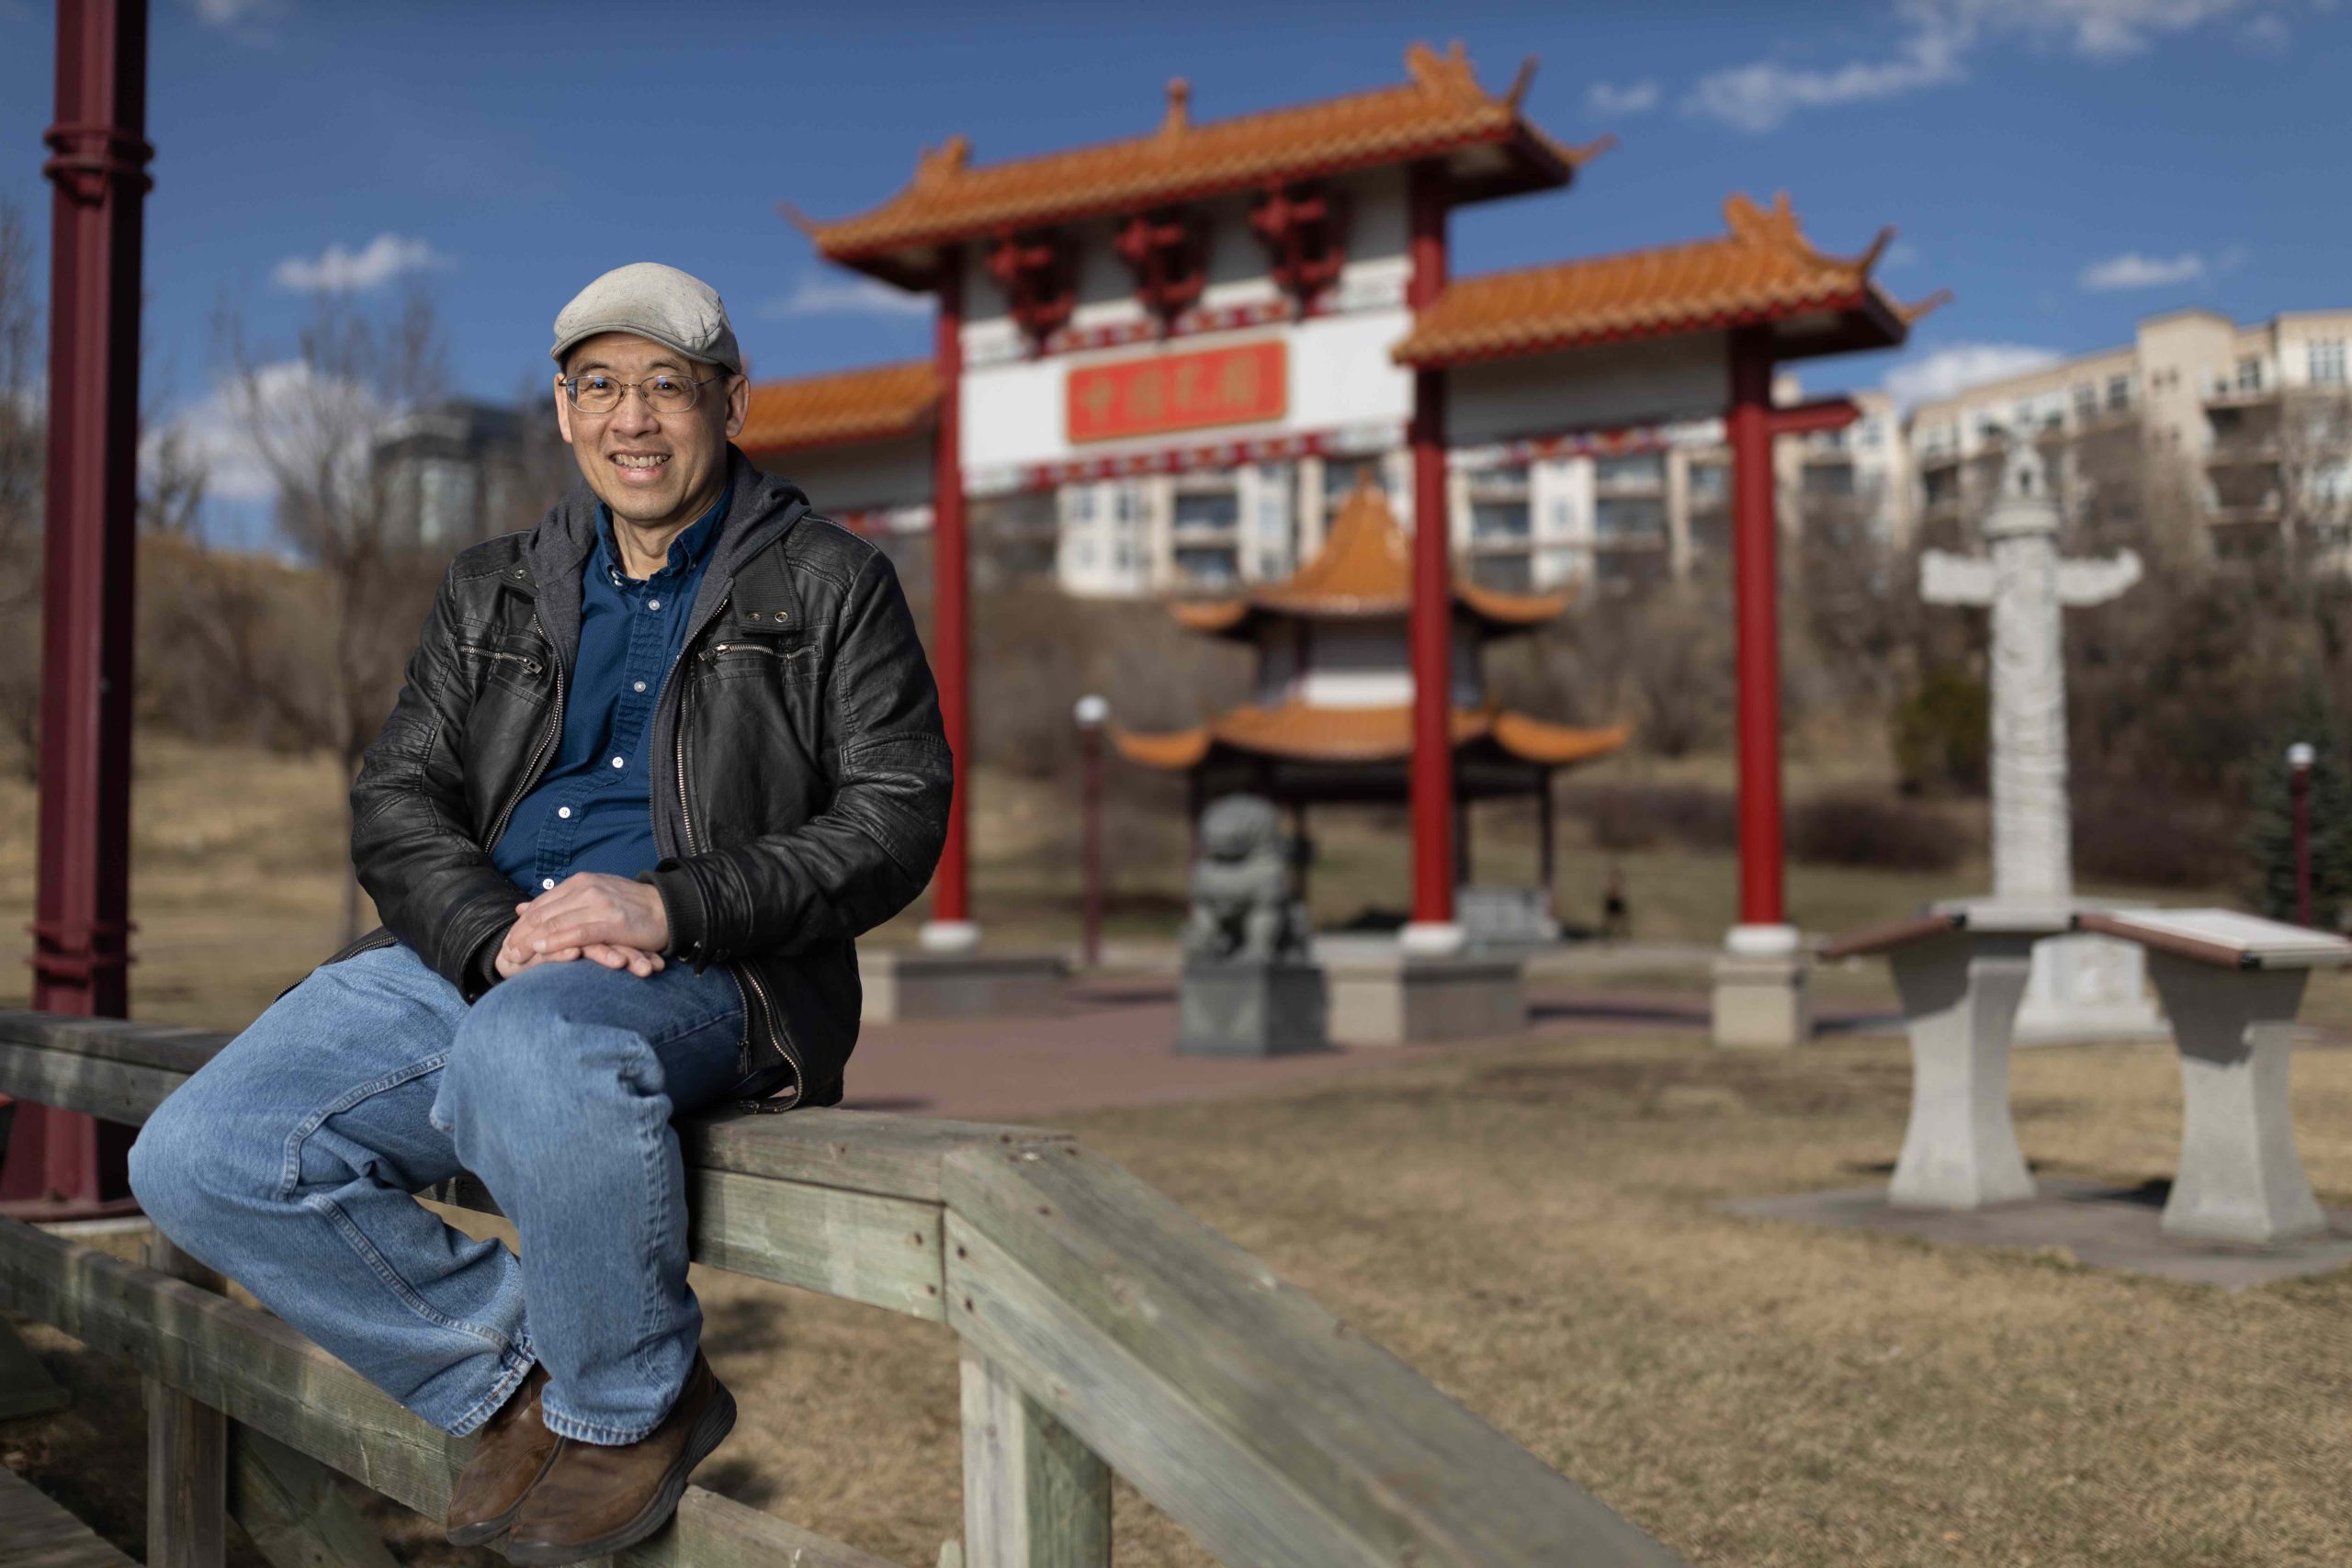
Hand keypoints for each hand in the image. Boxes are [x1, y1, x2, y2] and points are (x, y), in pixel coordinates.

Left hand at [498, 873, 671, 974]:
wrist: (670, 909)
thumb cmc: (631, 909)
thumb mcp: (592, 898)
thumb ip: (559, 903)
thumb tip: (522, 908)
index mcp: (581, 882)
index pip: (541, 904)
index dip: (522, 924)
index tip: (507, 941)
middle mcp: (587, 889)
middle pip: (544, 913)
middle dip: (522, 934)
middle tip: (505, 953)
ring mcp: (599, 904)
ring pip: (555, 922)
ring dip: (532, 941)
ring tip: (516, 956)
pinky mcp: (612, 921)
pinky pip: (577, 932)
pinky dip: (556, 942)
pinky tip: (541, 951)